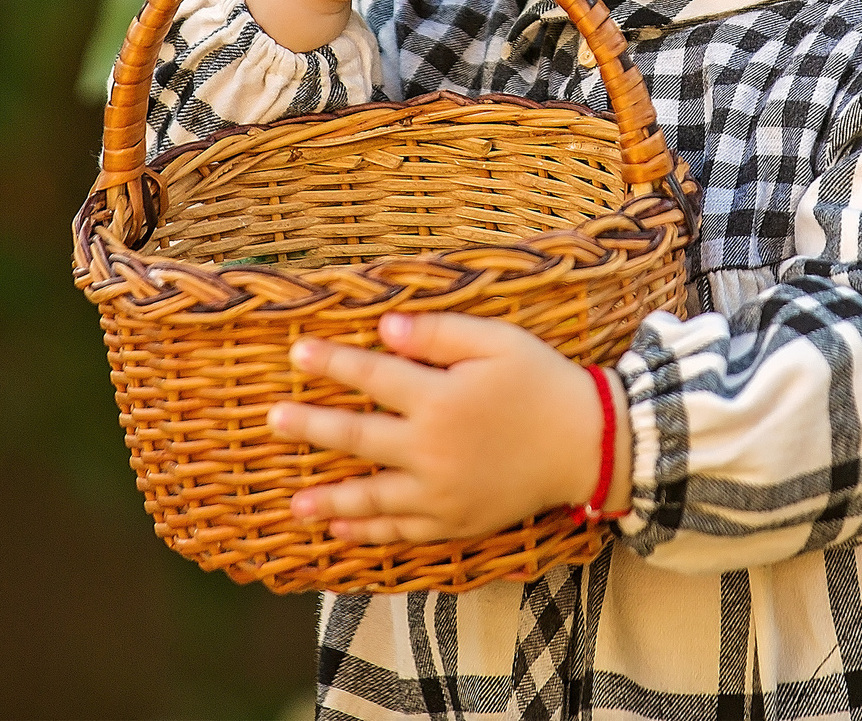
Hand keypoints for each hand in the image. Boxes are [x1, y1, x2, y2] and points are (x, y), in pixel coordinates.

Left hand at [268, 312, 629, 542]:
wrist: (588, 445)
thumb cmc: (543, 383)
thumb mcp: (498, 341)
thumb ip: (439, 332)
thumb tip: (384, 327)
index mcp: (441, 399)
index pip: (373, 377)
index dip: (333, 362)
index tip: (297, 352)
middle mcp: (432, 450)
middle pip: (358, 438)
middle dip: (311, 427)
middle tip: (273, 421)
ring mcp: (441, 493)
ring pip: (372, 498)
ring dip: (328, 500)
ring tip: (293, 505)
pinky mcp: (454, 522)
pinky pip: (401, 533)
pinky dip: (369, 535)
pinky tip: (342, 533)